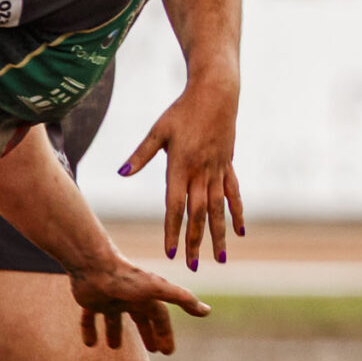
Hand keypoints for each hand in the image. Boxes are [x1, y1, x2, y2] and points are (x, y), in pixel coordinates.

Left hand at [70, 257, 207, 355]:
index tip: (167, 352)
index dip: (165, 334)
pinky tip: (89, 344)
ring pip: (114, 319)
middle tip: (152, 351)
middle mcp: (130, 298)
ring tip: (114, 347)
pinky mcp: (90, 301)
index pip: (160, 318)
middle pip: (141, 319)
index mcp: (147, 297)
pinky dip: (89, 330)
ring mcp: (110, 300)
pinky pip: (89, 318)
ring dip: (115, 333)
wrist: (95, 266)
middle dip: (147, 334)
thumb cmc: (128, 279)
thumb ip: (183, 300)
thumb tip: (208, 311)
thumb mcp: (159, 291)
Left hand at [118, 76, 244, 267]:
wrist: (217, 94)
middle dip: (194, 242)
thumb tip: (121, 173)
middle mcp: (202, 173)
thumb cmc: (182, 111)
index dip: (173, 230)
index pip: (175, 206)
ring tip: (220, 258)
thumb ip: (141, 155)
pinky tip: (240, 232)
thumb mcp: (158, 131)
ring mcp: (218, 171)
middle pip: (198, 215)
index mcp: (181, 167)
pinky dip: (237, 214)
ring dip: (219, 235)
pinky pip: (234, 195)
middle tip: (192, 267)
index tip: (170, 252)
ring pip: (219, 210)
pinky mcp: (228, 166)